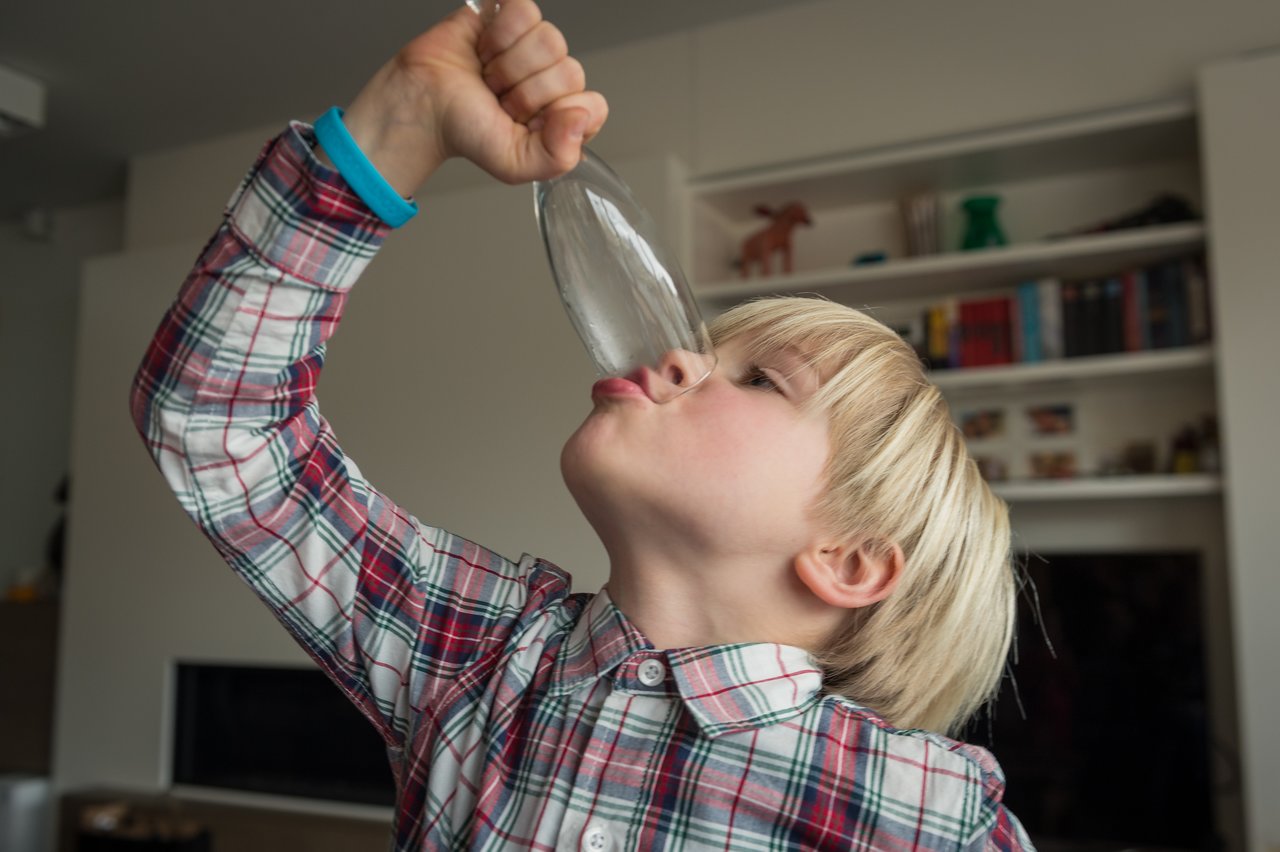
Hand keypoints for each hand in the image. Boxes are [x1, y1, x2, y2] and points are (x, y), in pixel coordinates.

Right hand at [331, 0, 607, 193]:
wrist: (422, 103)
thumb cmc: (465, 131)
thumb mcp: (514, 164)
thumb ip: (558, 156)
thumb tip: (581, 118)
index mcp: (563, 116)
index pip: (593, 105)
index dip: (556, 113)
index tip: (525, 123)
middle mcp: (554, 80)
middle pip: (570, 71)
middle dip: (525, 92)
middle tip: (500, 100)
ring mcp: (535, 47)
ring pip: (550, 40)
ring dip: (509, 63)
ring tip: (490, 76)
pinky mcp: (512, 16)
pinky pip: (526, 10)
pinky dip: (500, 32)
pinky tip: (486, 49)